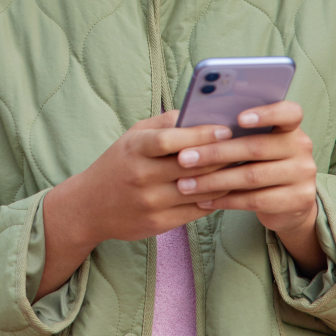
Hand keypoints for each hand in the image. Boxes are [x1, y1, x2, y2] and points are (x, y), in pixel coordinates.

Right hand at [36, 110, 232, 299]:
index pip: (169, 140)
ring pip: (197, 190)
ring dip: (224, 179)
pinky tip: (228, 189)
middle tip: (247, 146)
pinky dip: (214, 199)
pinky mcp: (158, 223)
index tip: (225, 129)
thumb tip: (200, 112)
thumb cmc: (118, 164)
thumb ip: (164, 124)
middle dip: (221, 156)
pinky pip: (195, 211)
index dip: (199, 134)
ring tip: (245, 167)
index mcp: (134, 149)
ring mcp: (150, 202)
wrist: (89, 207)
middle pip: (190, 166)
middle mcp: (140, 176)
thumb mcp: (132, 137)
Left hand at [173, 100, 323, 272]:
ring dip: (213, 181)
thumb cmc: (261, 162)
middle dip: (215, 153)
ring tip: (185, 184)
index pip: (289, 112)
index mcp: (291, 126)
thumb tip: (195, 126)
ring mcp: (303, 175)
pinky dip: (225, 200)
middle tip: (184, 158)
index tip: (238, 118)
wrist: (290, 203)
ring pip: (252, 176)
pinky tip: (203, 199)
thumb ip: (237, 132)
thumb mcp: (256, 143)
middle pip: (256, 147)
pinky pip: (255, 200)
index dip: (265, 113)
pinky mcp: (297, 201)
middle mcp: (302, 147)